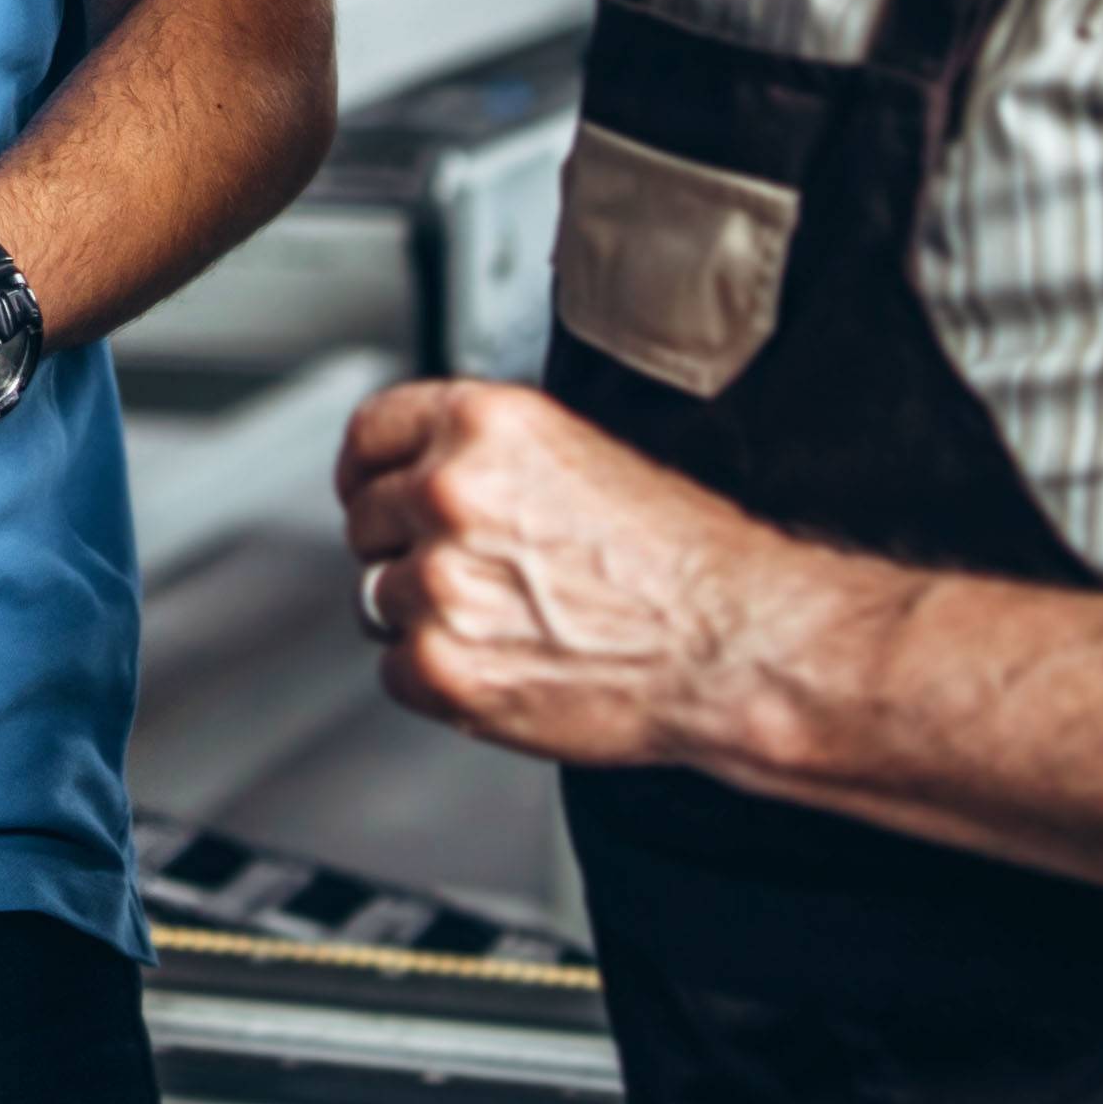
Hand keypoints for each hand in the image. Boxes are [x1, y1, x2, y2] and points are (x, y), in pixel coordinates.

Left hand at [331, 376, 826, 769]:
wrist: (736, 646)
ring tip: (512, 625)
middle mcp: (448, 493)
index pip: (370, 434)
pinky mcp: (442, 667)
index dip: (368, 470)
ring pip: (378, 600)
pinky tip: (506, 665)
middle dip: (404, 548)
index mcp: (481, 425)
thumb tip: (421, 475)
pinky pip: (394, 672)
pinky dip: (438, 678)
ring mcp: (438, 583)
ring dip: (426, 618)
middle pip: (366, 521)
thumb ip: (486, 456)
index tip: (370, 491)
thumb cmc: (684, 559)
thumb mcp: (578, 454)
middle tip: (473, 576)